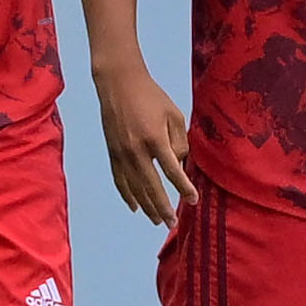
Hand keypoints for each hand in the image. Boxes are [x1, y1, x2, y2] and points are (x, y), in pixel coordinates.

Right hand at [95, 65, 196, 225]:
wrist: (118, 83)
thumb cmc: (151, 96)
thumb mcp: (174, 113)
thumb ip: (179, 141)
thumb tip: (180, 165)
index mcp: (154, 138)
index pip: (172, 171)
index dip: (183, 188)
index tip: (192, 200)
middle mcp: (136, 150)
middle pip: (152, 187)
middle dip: (163, 207)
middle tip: (172, 223)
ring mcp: (121, 153)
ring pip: (135, 188)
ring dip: (147, 207)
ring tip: (158, 221)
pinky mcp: (112, 153)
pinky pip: (120, 181)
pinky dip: (127, 196)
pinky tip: (135, 208)